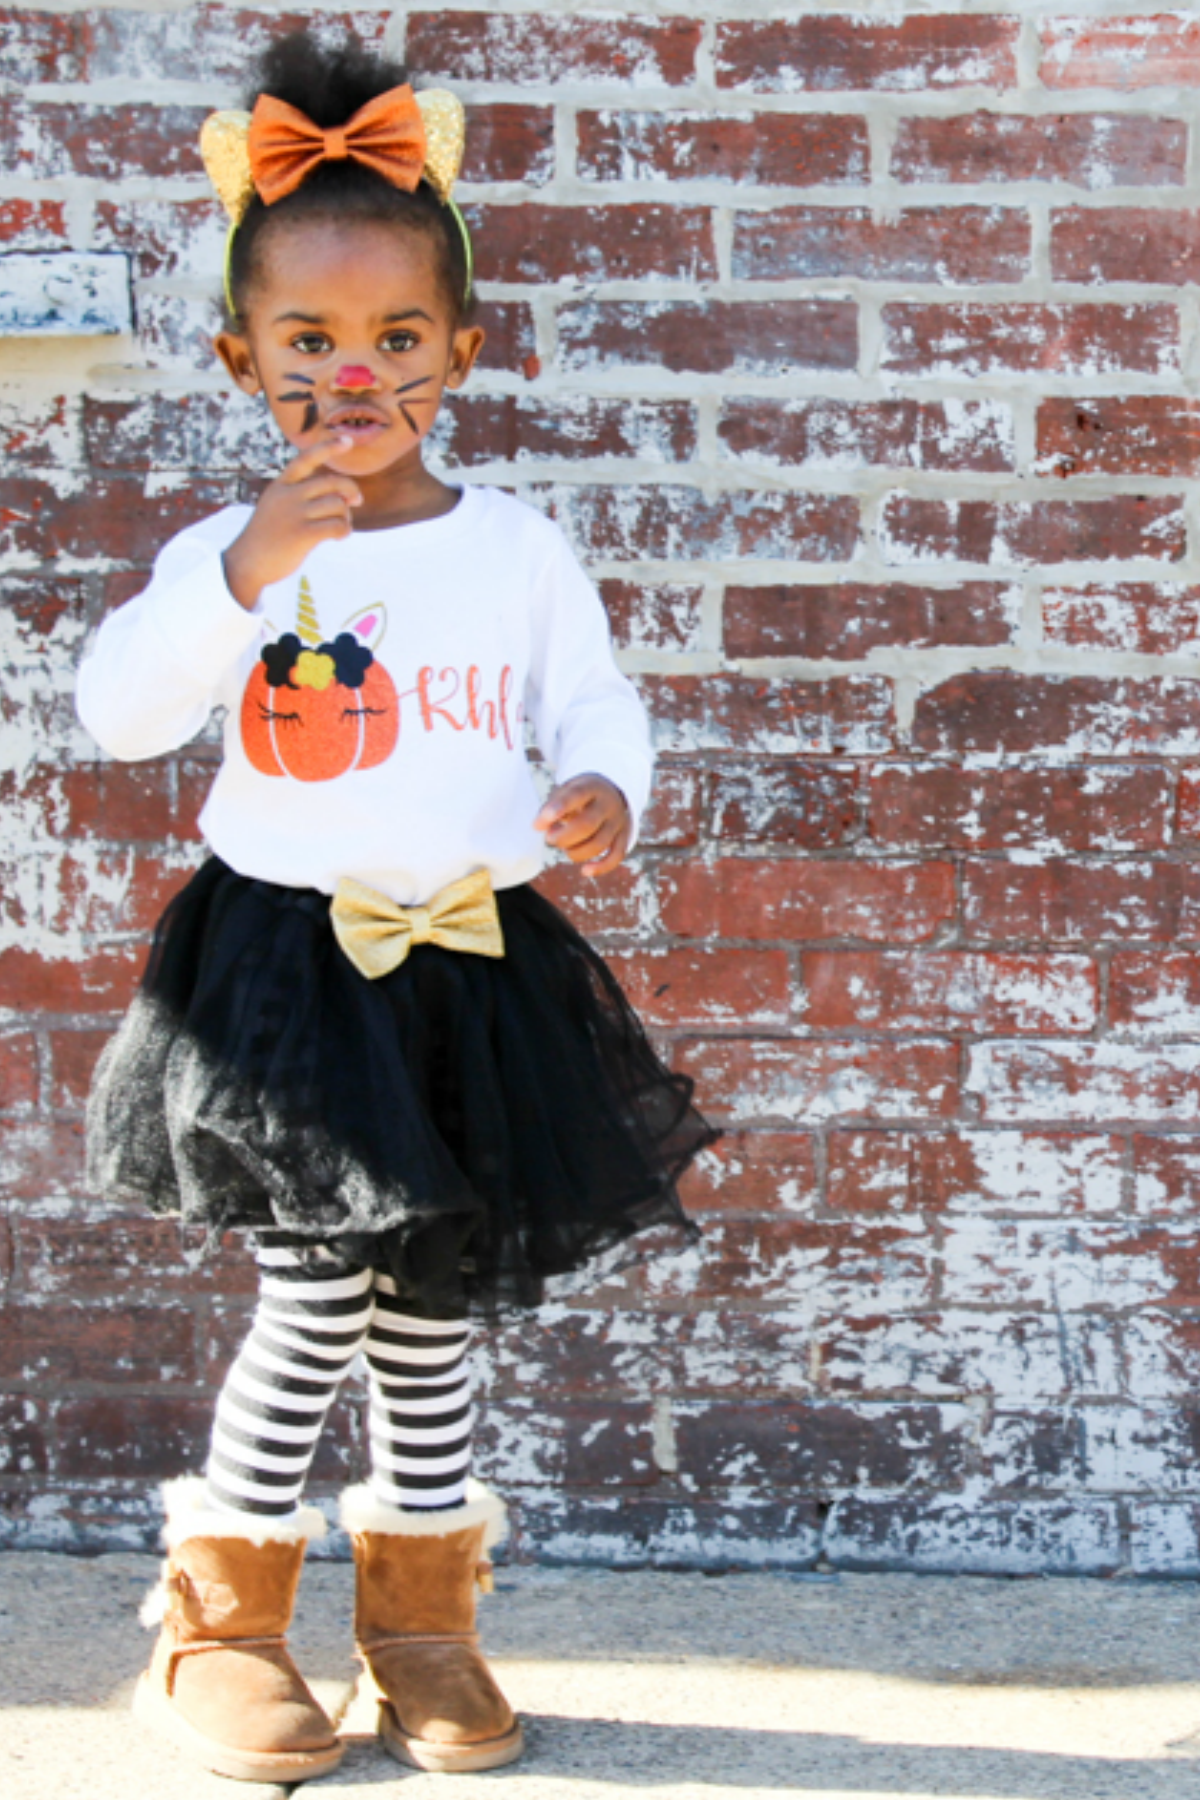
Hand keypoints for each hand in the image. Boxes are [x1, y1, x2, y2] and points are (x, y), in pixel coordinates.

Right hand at [222, 431, 362, 609]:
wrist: (247, 563)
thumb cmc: (267, 537)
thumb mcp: (275, 506)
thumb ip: (299, 496)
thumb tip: (340, 497)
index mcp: (281, 485)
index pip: (306, 459)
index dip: (328, 448)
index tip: (347, 440)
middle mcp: (288, 495)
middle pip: (332, 482)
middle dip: (350, 490)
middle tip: (356, 501)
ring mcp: (295, 514)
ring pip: (338, 505)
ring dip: (346, 516)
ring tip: (338, 527)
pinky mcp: (303, 534)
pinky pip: (337, 526)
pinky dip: (344, 531)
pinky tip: (338, 537)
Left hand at [534, 774, 630, 878]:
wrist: (610, 793)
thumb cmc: (579, 796)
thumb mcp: (565, 791)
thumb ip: (550, 807)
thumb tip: (538, 826)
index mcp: (591, 788)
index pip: (576, 796)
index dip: (557, 809)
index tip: (538, 824)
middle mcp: (608, 804)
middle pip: (587, 824)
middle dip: (564, 837)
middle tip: (550, 838)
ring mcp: (618, 822)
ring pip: (600, 844)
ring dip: (576, 852)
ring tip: (564, 847)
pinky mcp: (624, 837)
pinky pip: (616, 856)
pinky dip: (601, 867)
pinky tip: (585, 871)